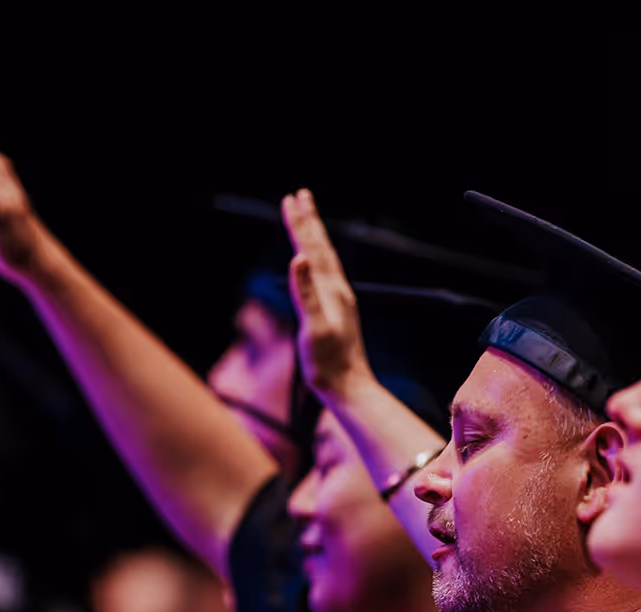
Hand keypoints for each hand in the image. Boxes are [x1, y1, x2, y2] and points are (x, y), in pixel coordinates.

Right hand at [281, 189, 375, 400]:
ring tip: (306, 222)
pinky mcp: (337, 312)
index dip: (300, 223)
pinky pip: (324, 275)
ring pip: (324, 259)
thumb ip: (306, 293)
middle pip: (320, 247)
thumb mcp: (313, 328)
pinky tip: (315, 264)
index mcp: (331, 289)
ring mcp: (338, 300)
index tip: (291, 198)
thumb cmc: (328, 363)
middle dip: (308, 221)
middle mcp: (337, 290)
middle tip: (299, 196)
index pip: (312, 248)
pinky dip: (316, 260)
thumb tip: (298, 259)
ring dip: (313, 238)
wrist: (349, 387)